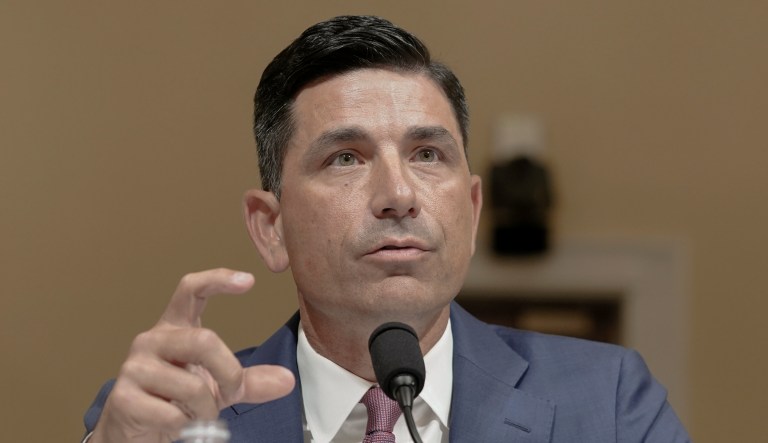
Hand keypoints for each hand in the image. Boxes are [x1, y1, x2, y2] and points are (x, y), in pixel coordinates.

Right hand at [90, 268, 295, 442]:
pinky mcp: (123, 397)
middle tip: (231, 393)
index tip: (249, 280)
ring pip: (191, 385)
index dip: (218, 279)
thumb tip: (287, 381)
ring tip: (196, 415)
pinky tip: (176, 424)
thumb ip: (250, 380)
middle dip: (228, 372)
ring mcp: (134, 367)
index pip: (191, 290)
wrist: (136, 433)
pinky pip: (171, 413)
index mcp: (174, 328)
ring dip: (205, 409)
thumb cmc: (178, 400)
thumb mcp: (219, 387)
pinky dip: (184, 425)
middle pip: (203, 340)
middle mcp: (151, 340)